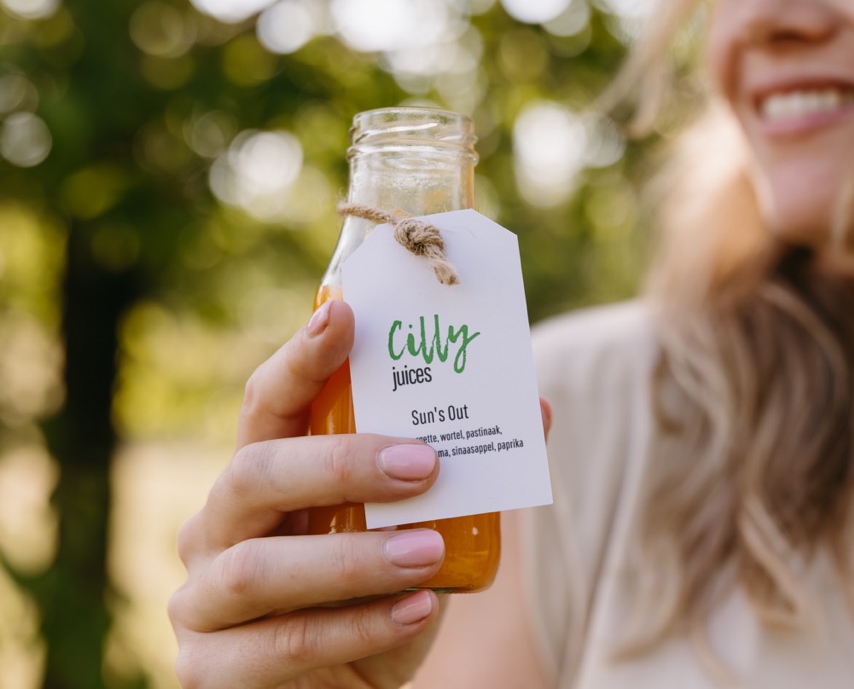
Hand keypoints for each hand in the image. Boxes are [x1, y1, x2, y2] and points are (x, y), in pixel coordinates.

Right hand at [169, 300, 447, 688]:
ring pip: (260, 567)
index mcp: (259, 478)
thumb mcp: (418, 532)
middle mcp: (216, 528)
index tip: (345, 314)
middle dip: (340, 463)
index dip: (301, 358)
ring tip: (429, 551)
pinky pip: (280, 645)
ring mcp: (202, 601)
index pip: (269, 405)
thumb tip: (537, 410)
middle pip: (254, 474)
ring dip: (353, 558)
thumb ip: (462, 477)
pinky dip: (354, 626)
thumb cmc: (374, 599)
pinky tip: (415, 610)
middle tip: (423, 463)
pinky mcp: (210, 670)